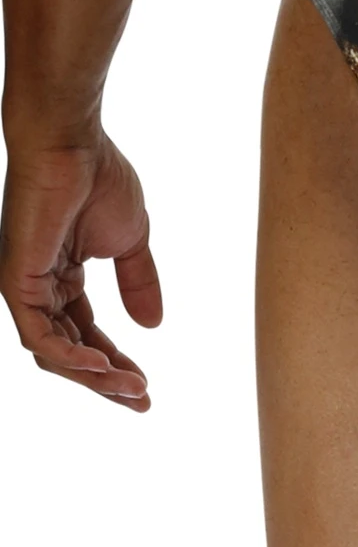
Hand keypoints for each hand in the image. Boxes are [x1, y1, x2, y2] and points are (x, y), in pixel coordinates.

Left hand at [0, 133, 161, 408]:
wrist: (73, 145)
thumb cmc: (99, 179)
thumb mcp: (131, 241)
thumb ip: (139, 283)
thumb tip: (154, 325)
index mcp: (62, 279)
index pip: (87, 335)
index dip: (117, 364)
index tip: (148, 388)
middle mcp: (38, 289)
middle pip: (71, 352)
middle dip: (107, 381)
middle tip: (141, 401)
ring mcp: (24, 287)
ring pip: (55, 352)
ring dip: (94, 376)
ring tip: (131, 388)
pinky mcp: (15, 281)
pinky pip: (39, 334)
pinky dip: (70, 356)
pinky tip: (102, 367)